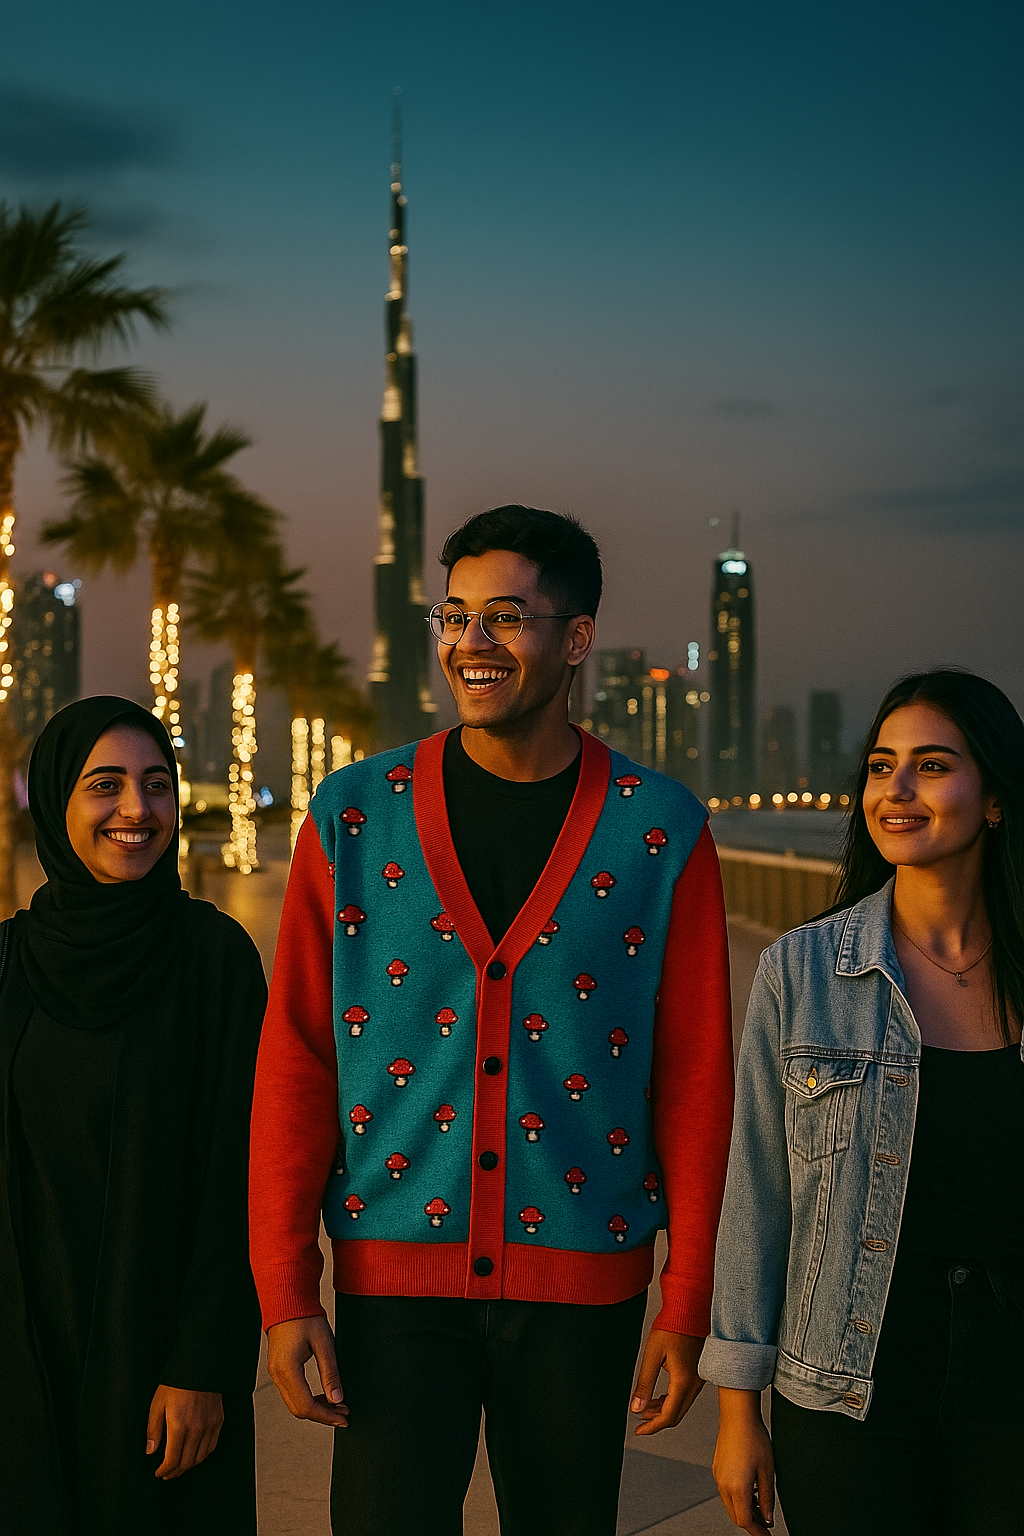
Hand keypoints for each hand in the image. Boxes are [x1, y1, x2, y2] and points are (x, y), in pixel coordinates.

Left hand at [146, 1386, 223, 1478]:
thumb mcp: (157, 1404)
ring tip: (180, 1466)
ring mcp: (210, 1425)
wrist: (199, 1366)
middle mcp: (197, 1429)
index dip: (164, 1470)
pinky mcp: (218, 1420)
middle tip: (167, 1474)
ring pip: (200, 1457)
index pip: (172, 1459)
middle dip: (175, 1472)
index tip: (159, 1472)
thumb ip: (153, 1430)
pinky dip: (202, 1455)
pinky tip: (195, 1454)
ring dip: (189, 1465)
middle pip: (187, 1462)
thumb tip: (150, 1451)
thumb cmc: (176, 1383)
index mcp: (179, 1426)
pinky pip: (212, 1446)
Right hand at [267, 1314, 348, 1427]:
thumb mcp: (324, 1344)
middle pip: (298, 1409)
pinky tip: (324, 1396)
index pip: (306, 1406)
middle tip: (344, 1414)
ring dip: (316, 1408)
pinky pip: (291, 1393)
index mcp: (288, 1369)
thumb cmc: (306, 1317)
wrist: (288, 1300)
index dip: (326, 1416)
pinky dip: (308, 1399)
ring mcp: (275, 1373)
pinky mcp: (277, 1369)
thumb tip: (337, 1399)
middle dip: (322, 1415)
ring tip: (337, 1405)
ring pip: (294, 1403)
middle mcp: (277, 1375)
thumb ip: (330, 1373)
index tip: (344, 1418)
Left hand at [630, 1329, 704, 1433]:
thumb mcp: (652, 1355)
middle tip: (639, 1422)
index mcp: (683, 1381)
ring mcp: (699, 1379)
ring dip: (663, 1410)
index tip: (638, 1431)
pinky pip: (685, 1395)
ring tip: (644, 1408)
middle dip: (656, 1421)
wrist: (690, 1308)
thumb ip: (644, 1384)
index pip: (668, 1416)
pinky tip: (658, 1397)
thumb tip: (636, 1409)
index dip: (652, 1427)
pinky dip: (671, 1400)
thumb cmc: (671, 1327)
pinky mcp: (699, 1373)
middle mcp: (695, 1384)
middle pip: (676, 1414)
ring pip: (681, 1405)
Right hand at [712, 1388, 774, 1531]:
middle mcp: (723, 1484)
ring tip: (761, 1505)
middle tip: (766, 1522)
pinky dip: (738, 1497)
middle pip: (736, 1516)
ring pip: (730, 1504)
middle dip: (751, 1522)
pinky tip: (751, 1490)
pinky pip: (726, 1491)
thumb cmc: (753, 1437)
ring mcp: (718, 1476)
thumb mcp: (768, 1471)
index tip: (766, 1535)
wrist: (738, 1415)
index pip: (745, 1521)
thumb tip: (768, 1517)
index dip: (757, 1531)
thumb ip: (768, 1498)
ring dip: (744, 1509)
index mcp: (737, 1487)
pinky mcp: (717, 1468)